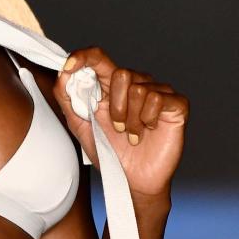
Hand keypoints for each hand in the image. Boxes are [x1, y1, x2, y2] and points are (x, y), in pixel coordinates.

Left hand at [54, 46, 188, 196]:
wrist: (132, 181)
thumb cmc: (110, 153)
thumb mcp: (81, 127)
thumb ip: (69, 100)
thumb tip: (62, 74)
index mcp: (112, 87)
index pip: (99, 58)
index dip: (84, 57)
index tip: (69, 67)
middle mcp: (136, 84)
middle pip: (121, 73)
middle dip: (115, 106)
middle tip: (117, 127)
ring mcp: (158, 92)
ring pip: (139, 89)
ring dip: (131, 119)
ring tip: (133, 134)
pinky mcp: (176, 104)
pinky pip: (157, 99)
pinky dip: (147, 120)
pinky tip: (149, 130)